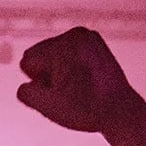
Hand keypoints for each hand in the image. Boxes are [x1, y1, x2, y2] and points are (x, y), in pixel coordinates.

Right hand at [15, 27, 145, 132]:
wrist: (121, 110)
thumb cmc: (85, 110)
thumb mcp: (49, 106)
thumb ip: (26, 93)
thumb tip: (25, 85)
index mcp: (61, 45)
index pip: (28, 61)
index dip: (38, 82)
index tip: (58, 93)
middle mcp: (74, 34)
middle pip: (42, 54)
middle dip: (48, 73)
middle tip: (70, 91)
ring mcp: (87, 36)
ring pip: (56, 53)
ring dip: (60, 70)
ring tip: (79, 87)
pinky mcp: (96, 41)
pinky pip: (71, 51)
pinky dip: (73, 65)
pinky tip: (86, 80)